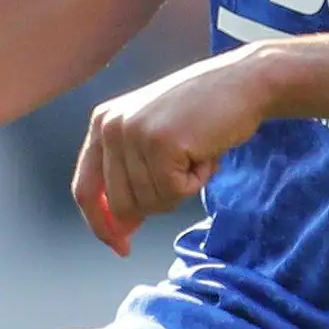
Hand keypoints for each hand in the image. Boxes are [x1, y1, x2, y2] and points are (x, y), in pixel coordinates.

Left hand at [72, 54, 266, 254]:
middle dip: (157, 202)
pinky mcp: (161, 143)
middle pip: (120, 205)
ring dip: (182, 188)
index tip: (120, 246)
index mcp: (102, 124)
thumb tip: (119, 229)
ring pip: (151, 202)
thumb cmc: (203, 113)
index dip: (100, 224)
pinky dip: (197, 182)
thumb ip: (129, 178)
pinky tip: (205, 153)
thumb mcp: (152, 139)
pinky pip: (175, 192)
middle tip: (184, 171)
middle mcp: (110, 126)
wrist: (243, 82)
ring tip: (195, 152)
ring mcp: (134, 133)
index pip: (85, 189)